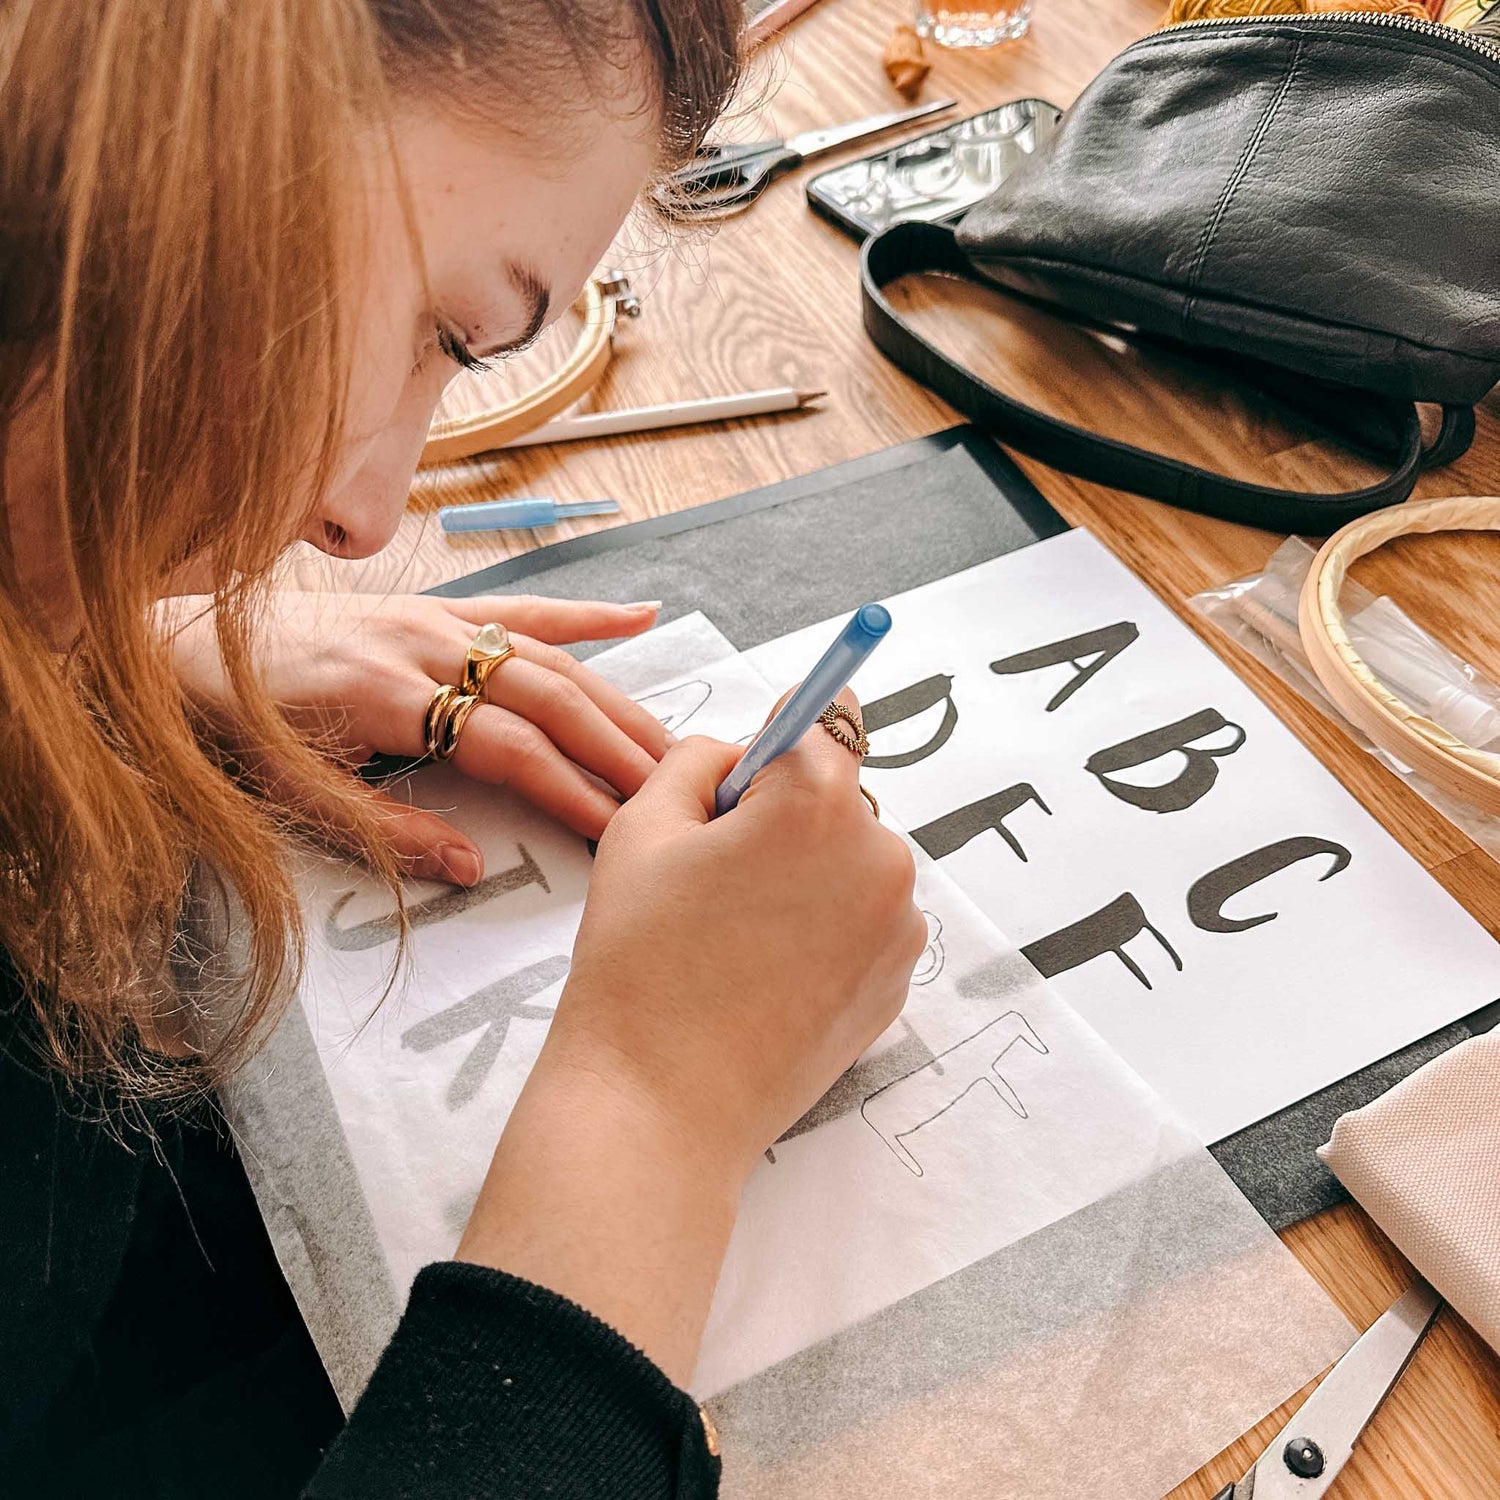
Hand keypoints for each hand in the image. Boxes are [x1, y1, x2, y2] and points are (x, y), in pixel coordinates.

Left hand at [159, 591, 668, 877]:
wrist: (174, 642)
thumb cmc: (231, 726)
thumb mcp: (292, 794)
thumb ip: (386, 830)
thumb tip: (471, 866)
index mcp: (386, 697)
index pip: (508, 747)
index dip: (570, 789)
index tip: (621, 826)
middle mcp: (422, 645)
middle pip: (547, 696)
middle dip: (616, 745)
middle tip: (673, 789)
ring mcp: (433, 617)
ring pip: (548, 656)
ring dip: (616, 698)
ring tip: (670, 741)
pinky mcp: (432, 605)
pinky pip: (522, 607)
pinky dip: (584, 613)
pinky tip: (640, 616)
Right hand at [457, 696, 927, 1382]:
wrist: (660, 1105)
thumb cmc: (639, 961)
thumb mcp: (641, 827)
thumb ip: (697, 761)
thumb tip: (741, 757)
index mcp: (817, 802)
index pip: (821, 720)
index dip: (780, 731)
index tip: (763, 749)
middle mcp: (880, 855)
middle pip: (834, 800)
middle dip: (783, 817)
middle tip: (714, 874)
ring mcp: (898, 927)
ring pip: (850, 865)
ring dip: (806, 875)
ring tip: (735, 935)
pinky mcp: (898, 984)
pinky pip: (862, 924)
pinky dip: (824, 930)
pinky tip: (766, 973)